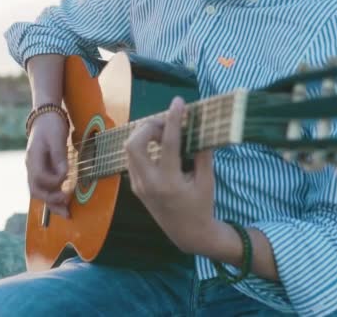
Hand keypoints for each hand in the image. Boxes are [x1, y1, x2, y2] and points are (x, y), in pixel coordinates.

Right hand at [26, 112, 70, 217]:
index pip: (40, 178)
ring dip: (52, 203)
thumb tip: (64, 176)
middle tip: (67, 209)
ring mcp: (35, 169)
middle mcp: (31, 166)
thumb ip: (59, 157)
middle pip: (36, 191)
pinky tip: (64, 202)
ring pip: (40, 192)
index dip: (54, 182)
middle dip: (51, 202)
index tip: (67, 179)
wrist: (46, 116)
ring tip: (66, 212)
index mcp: (33, 158)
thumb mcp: (57, 138)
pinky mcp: (42, 170)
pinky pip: (45, 187)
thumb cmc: (51, 125)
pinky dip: (53, 196)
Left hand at [124, 97, 216, 253]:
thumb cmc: (201, 206)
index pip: (169, 143)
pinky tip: (158, 146)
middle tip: (166, 124)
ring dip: (144, 136)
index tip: (178, 102)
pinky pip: (133, 159)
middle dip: (148, 127)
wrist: (187, 233)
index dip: (173, 119)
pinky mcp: (135, 186)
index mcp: (169, 182)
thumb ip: (202, 154)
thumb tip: (199, 127)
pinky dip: (143, 147)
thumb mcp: (206, 180)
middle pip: (134, 143)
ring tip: (164, 135)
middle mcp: (148, 183)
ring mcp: (138, 186)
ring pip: (129, 150)